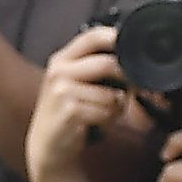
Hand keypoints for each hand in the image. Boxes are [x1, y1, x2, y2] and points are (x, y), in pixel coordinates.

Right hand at [24, 28, 141, 181]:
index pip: (93, 36)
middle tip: (129, 91)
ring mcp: (62, 91)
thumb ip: (95, 67)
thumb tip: (133, 62)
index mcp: (62, 59)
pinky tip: (96, 124)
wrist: (46, 145)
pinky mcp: (70, 111)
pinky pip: (106, 112)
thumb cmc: (67, 113)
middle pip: (108, 64)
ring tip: (103, 113)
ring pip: (112, 93)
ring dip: (116, 107)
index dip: (116, 37)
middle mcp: (59, 71)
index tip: (134, 47)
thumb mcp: (73, 83)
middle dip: (127, 80)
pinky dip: (109, 120)